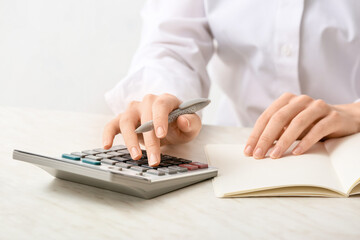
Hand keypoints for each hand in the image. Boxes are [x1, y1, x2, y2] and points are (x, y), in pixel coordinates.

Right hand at [102, 93, 201, 165]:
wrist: (171, 126)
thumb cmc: (180, 125)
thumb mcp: (192, 125)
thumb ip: (191, 122)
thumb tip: (183, 120)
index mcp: (165, 100)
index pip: (160, 105)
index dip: (160, 119)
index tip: (161, 135)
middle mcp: (147, 102)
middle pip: (144, 116)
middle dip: (149, 140)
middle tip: (154, 160)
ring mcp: (134, 110)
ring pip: (126, 120)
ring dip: (130, 140)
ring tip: (136, 156)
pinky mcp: (123, 120)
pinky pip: (112, 125)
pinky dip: (108, 134)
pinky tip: (107, 146)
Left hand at [244, 92, 359, 158]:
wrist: (343, 118)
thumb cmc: (310, 124)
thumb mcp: (290, 126)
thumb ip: (275, 132)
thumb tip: (256, 147)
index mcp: (286, 100)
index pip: (266, 117)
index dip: (256, 134)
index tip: (248, 151)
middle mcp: (300, 100)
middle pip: (278, 118)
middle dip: (266, 138)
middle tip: (258, 155)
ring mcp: (317, 107)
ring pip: (297, 123)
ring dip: (283, 141)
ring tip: (275, 156)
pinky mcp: (333, 117)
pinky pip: (317, 129)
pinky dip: (306, 142)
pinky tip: (296, 152)